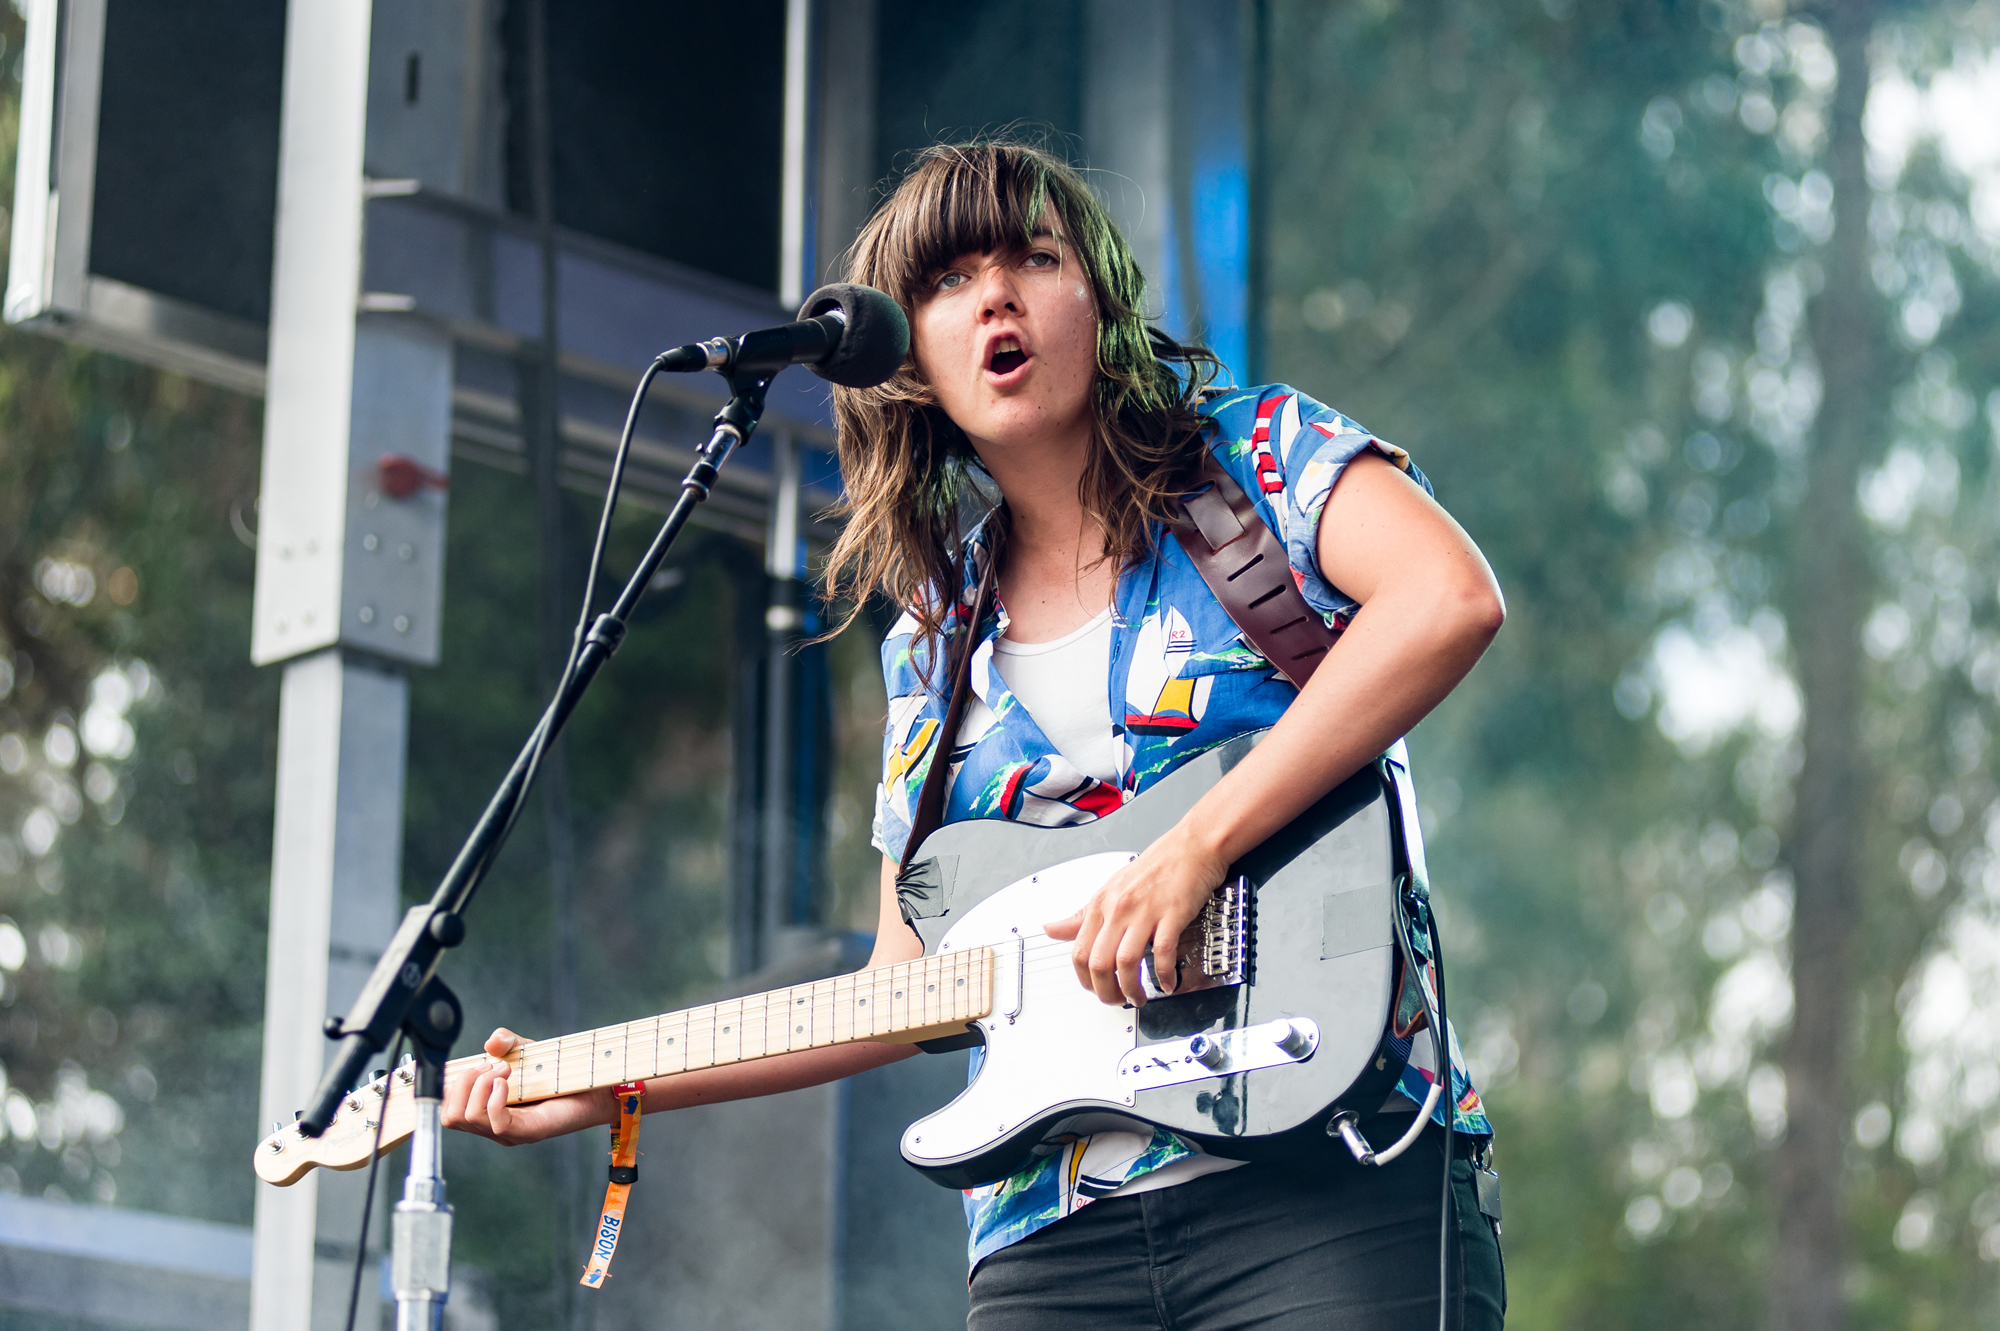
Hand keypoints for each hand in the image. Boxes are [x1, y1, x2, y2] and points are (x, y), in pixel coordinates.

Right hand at [440, 1028, 616, 1144]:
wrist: (594, 1086)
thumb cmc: (558, 1072)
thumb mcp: (525, 1050)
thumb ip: (505, 1042)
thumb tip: (491, 1042)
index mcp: (485, 1110)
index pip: (447, 1110)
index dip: (447, 1086)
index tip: (472, 1064)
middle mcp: (492, 1125)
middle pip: (450, 1116)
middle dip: (462, 1082)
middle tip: (491, 1066)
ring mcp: (509, 1132)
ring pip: (469, 1118)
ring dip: (480, 1085)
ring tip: (505, 1069)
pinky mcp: (529, 1132)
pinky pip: (497, 1124)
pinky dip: (495, 1098)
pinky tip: (506, 1082)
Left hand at [1044, 821, 1229, 1005]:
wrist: (1191, 848)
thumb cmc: (1154, 868)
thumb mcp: (1109, 890)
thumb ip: (1081, 916)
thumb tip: (1051, 929)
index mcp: (1101, 904)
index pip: (1080, 952)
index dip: (1085, 980)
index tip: (1096, 989)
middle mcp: (1119, 909)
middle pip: (1100, 962)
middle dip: (1106, 991)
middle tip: (1116, 1000)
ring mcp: (1145, 912)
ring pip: (1126, 962)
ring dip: (1132, 989)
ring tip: (1139, 997)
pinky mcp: (1172, 915)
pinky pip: (1163, 954)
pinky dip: (1164, 974)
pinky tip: (1167, 982)